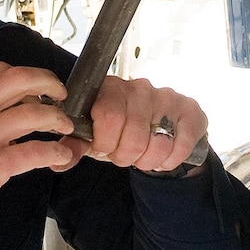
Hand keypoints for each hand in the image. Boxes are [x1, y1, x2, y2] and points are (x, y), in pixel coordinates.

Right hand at [0, 64, 79, 249]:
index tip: (35, 85)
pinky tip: (60, 155)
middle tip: (61, 95)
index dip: (25, 76)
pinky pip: (34, 152)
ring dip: (58, 119)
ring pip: (35, 114)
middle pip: (23, 80)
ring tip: (65, 126)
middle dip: (50, 83)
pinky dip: (55, 151)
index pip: (0, 71)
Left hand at [86, 76, 205, 175]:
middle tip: (125, 156)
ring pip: (157, 144)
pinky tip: (163, 157)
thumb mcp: (95, 137)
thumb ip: (75, 145)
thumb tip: (60, 159)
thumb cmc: (122, 130)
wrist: (160, 126)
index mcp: (112, 88)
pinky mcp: (189, 110)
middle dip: (126, 157)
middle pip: (133, 136)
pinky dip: (170, 160)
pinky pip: (181, 145)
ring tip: (144, 157)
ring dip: (148, 161)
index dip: (105, 142)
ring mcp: (167, 97)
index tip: (104, 148)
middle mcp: (140, 87)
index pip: (108, 116)